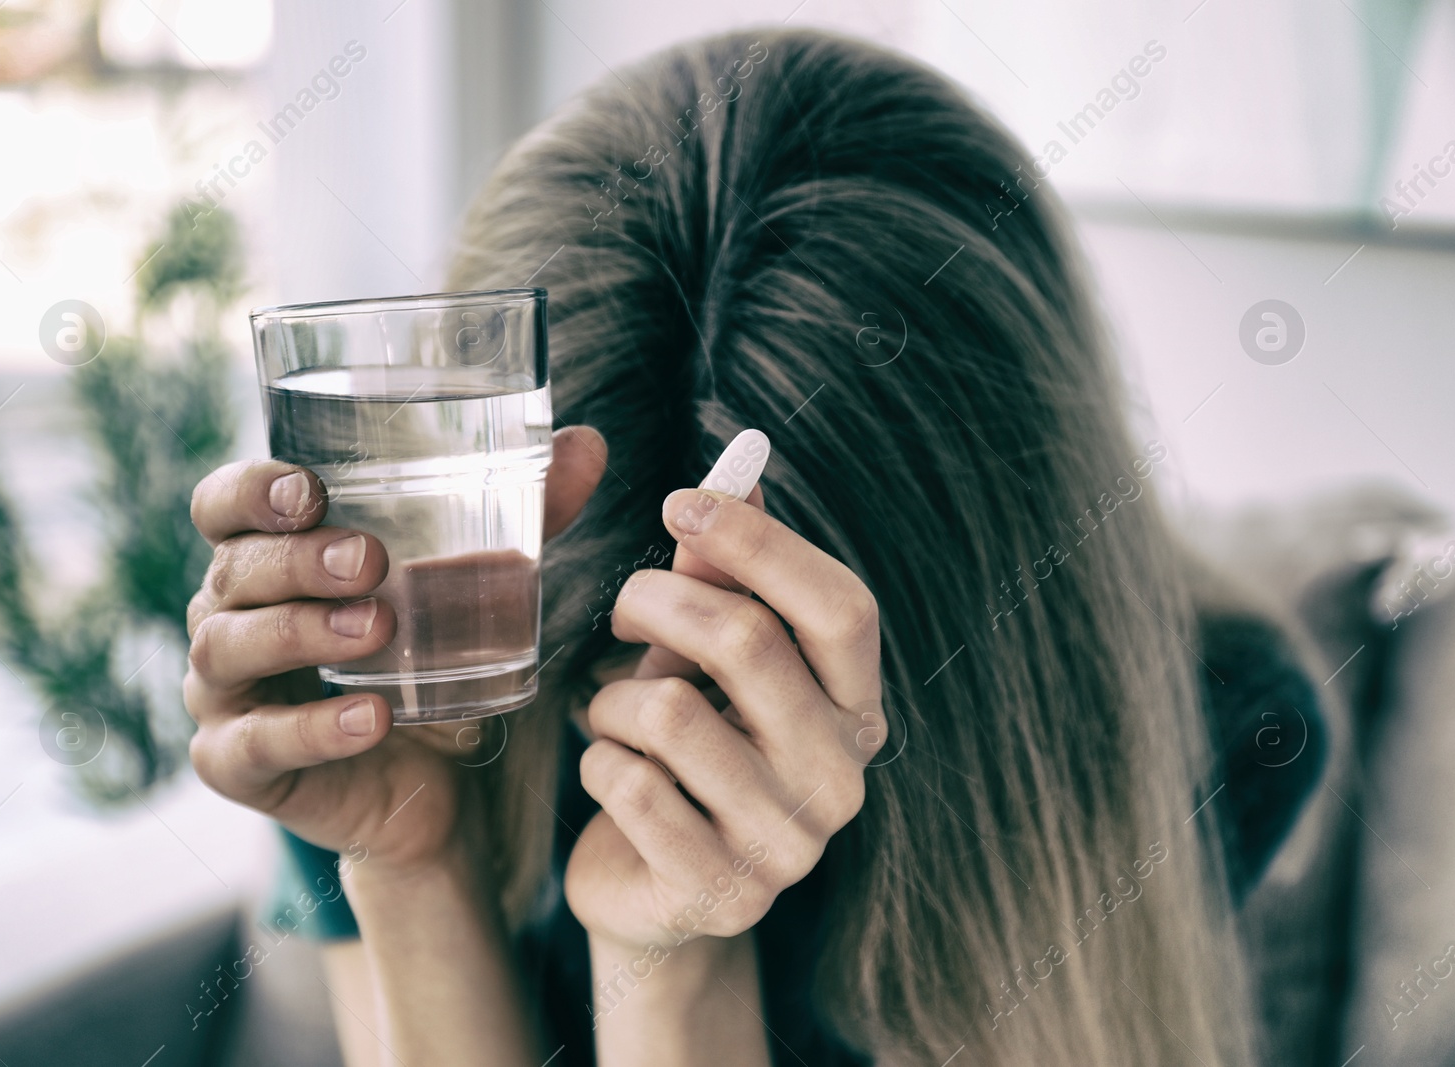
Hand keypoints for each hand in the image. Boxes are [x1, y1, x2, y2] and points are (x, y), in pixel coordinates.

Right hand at [183, 426, 606, 871]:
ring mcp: (225, 693)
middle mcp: (229, 615)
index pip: (223, 505)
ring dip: (299, 632)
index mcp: (268, 555)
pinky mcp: (238, 766)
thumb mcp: (480, 580)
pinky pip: (255, 744)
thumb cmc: (432, 657)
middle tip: (370, 561)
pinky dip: (313, 728)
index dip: (251, 490)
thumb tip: (586, 444)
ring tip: (377, 628)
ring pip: (227, 648)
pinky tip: (373, 717)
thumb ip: (527, 512)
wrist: (438, 785)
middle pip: (232, 570)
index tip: (311, 489)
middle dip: (296, 560)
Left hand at [565, 488, 883, 950]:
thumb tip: (730, 480)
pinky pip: (631, 788)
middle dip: (656, 603)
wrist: (660, 893)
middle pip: (747, 642)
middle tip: (622, 611)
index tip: (683, 501)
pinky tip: (610, 776)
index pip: (843, 608)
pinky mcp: (721, 894)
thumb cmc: (689, 753)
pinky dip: (598, 764)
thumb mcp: (707, 661)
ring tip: (613, 718)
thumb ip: (722, 579)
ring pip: (669, 713)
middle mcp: (840, 778)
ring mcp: (788, 847)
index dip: (763, 543)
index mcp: (855, 709)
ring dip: (613, 701)